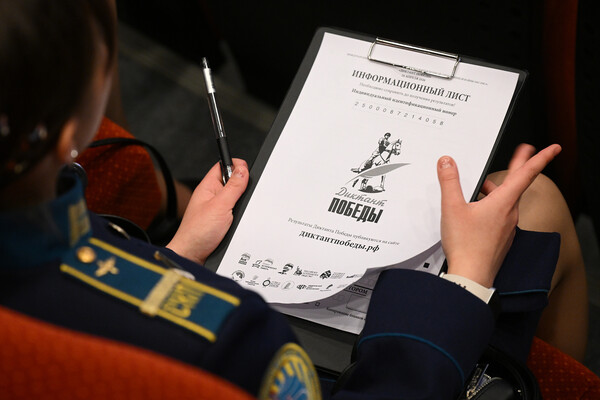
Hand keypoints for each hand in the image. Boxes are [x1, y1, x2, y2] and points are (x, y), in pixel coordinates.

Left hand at [167, 159, 248, 264]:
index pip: (223, 165)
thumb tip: (242, 170)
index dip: (236, 164)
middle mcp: (212, 196)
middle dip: (242, 186)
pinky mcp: (221, 221)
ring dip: (241, 204)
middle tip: (242, 196)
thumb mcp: (220, 206)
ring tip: (238, 212)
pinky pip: (235, 212)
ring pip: (236, 198)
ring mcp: (217, 209)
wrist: (192, 256)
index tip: (246, 171)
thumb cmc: (197, 233)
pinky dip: (240, 216)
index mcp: (208, 187)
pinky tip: (238, 221)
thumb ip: (233, 187)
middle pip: (232, 182)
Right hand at [437, 144, 561, 286]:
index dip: (540, 158)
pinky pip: (500, 216)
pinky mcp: (502, 238)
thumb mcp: (452, 208)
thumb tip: (447, 162)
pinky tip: (476, 213)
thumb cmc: (466, 246)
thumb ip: (449, 182)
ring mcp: (507, 227)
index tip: (552, 148)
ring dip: (497, 191)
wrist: (471, 276)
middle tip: (524, 153)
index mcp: (503, 202)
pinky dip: (492, 207)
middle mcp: (510, 214)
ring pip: (506, 201)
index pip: (526, 174)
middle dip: (518, 167)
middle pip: (516, 185)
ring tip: (481, 188)